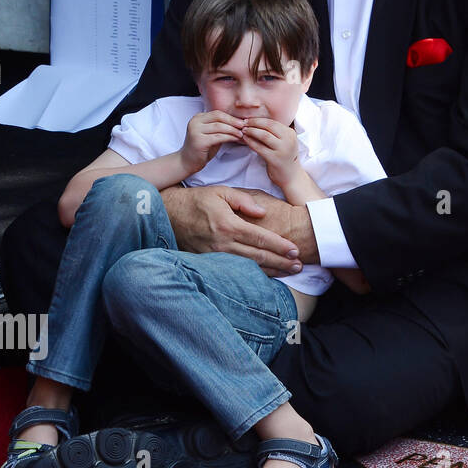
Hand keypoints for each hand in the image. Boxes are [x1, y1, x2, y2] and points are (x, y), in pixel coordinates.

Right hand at [162, 185, 303, 275]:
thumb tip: (263, 212)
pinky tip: (266, 276)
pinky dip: (253, 274)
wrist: (168, 215)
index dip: (280, 246)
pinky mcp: (208, 262)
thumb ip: (244, 200)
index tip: (295, 250)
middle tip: (299, 265)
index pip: (261, 239)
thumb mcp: (221, 192)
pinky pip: (235, 270)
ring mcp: (215, 256)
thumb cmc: (197, 201)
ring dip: (271, 271)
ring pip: (249, 267)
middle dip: (281, 262)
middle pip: (258, 256)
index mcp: (229, 225)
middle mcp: (223, 243)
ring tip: (289, 272)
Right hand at [180, 110, 244, 175]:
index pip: (217, 113)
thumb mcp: (210, 133)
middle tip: (244, 126)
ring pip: (220, 127)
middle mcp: (195, 122)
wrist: (187, 161)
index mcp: (198, 118)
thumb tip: (238, 122)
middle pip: (219, 117)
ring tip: (241, 134)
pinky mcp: (199, 141)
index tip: (242, 121)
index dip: (231, 117)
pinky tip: (236, 139)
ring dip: (233, 130)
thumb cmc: (201, 148)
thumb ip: (220, 126)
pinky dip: (230, 137)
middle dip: (233, 122)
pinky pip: (218, 137)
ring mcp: (196, 131)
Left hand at [240, 116, 303, 192]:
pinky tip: (245, 139)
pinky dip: (251, 142)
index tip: (248, 119)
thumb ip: (275, 133)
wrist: (291, 175)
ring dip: (251, 131)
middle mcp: (288, 140)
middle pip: (268, 126)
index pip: (273, 122)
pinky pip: (259, 147)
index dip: (259, 120)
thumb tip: (256, 122)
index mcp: (290, 133)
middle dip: (254, 123)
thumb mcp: (284, 142)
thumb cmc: (284, 157)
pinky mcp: (275, 159)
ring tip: (243, 130)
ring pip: (264, 135)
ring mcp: (282, 150)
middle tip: (243, 123)